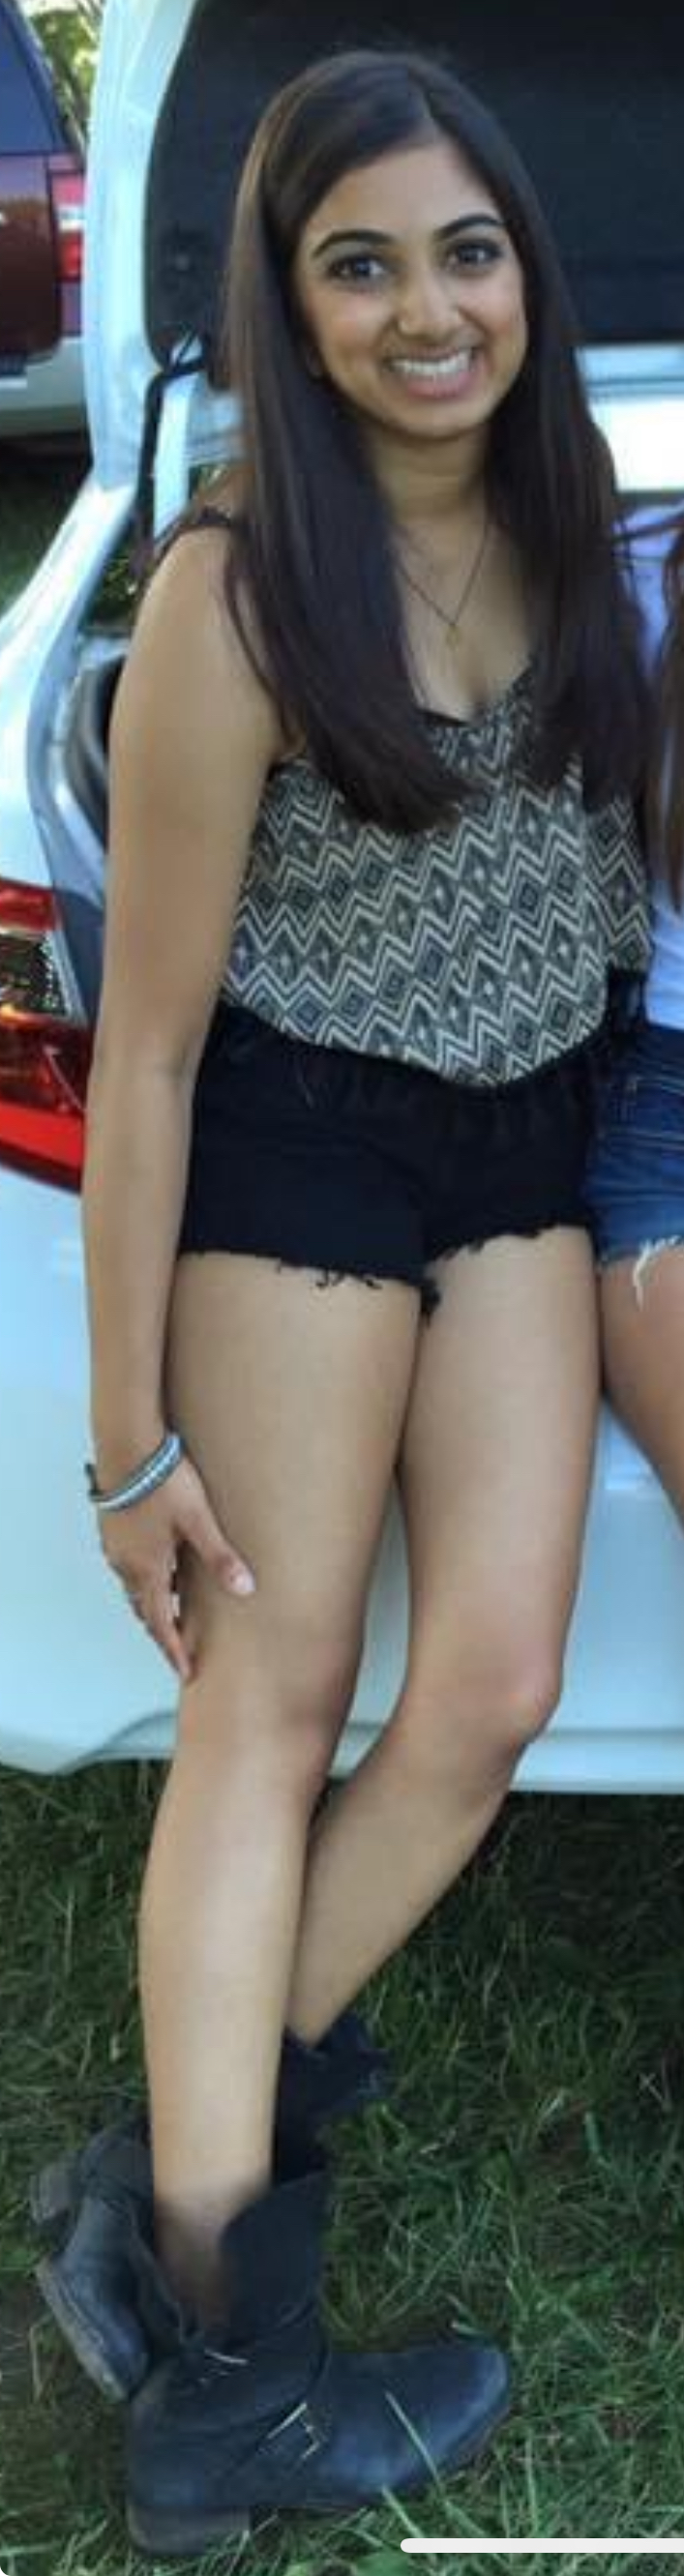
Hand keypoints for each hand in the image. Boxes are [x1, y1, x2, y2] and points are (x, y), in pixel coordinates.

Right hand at [97, 1456, 254, 1680]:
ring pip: (133, 1585)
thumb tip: (246, 1590)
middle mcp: (124, 1564)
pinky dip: (143, 1576)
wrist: (126, 1442)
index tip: (185, 1673)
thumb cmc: (164, 1480)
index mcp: (146, 1570)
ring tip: (172, 1607)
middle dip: (161, 1629)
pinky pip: (127, 1564)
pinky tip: (159, 1563)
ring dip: (151, 1601)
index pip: (159, 1624)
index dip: (174, 1651)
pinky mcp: (111, 1525)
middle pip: (143, 1609)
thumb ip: (220, 1557)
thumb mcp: (198, 1520)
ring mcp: (113, 1544)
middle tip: (179, 1645)